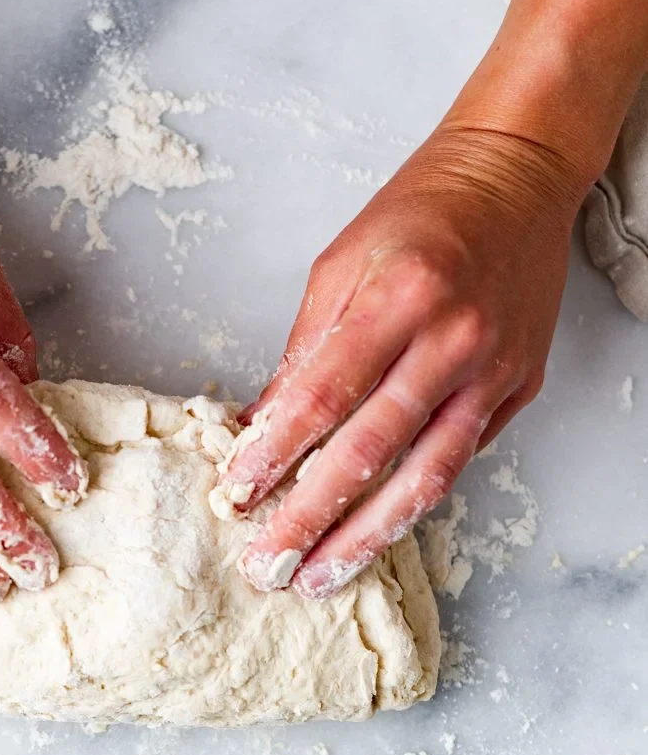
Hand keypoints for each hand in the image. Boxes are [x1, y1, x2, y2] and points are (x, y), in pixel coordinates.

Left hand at [214, 125, 583, 597]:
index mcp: (397, 297)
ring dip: (368, 536)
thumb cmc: (421, 214)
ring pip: (427, 476)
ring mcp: (492, 370)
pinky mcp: (518, 389)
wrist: (516, 179)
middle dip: (312, 517)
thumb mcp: (342, 265)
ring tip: (323, 575)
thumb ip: (303, 352)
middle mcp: (451, 339)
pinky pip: (460, 459)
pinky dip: (413, 500)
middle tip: (270, 563)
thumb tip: (260, 425)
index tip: (237, 494)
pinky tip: (376, 532)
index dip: (275, 454)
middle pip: (371, 452)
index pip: (322, 397)